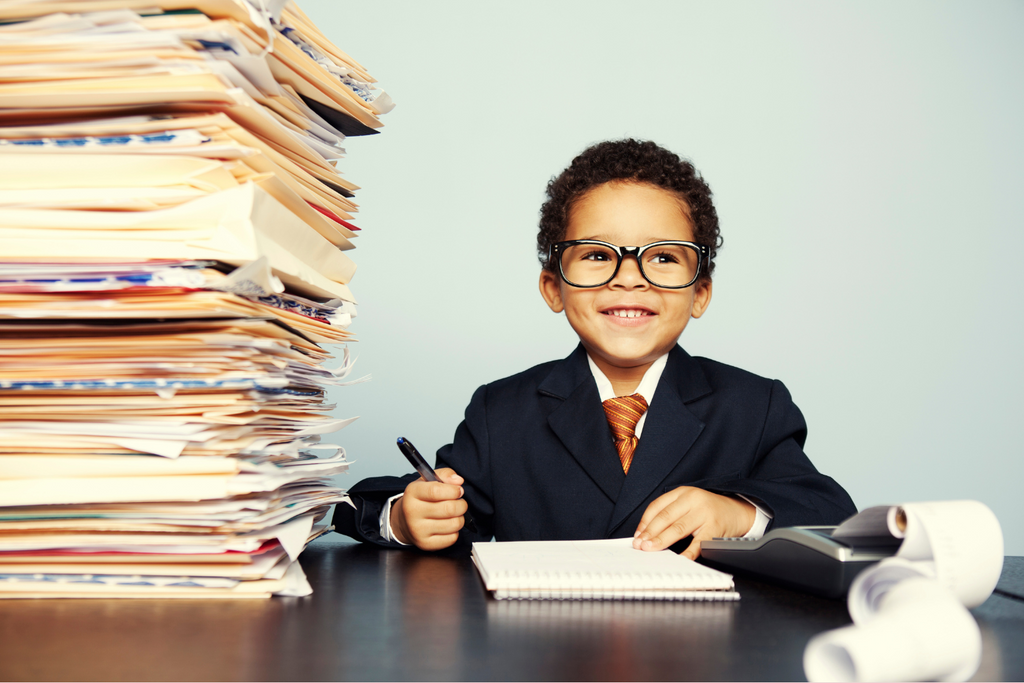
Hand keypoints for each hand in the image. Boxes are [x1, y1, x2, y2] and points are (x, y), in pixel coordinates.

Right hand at [391, 468, 467, 550]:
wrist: (404, 521)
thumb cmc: (421, 499)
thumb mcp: (428, 481)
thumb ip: (445, 475)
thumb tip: (458, 481)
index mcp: (412, 492)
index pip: (436, 491)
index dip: (453, 491)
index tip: (459, 491)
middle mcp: (412, 512)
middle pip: (449, 509)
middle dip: (461, 505)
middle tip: (459, 503)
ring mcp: (418, 530)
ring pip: (454, 524)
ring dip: (460, 518)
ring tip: (454, 514)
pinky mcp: (425, 544)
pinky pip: (452, 538)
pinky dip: (455, 531)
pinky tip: (447, 525)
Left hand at [632, 487, 755, 559]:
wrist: (738, 511)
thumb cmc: (709, 510)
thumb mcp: (689, 504)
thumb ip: (670, 514)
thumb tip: (647, 534)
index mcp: (683, 493)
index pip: (657, 506)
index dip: (644, 522)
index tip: (637, 536)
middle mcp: (693, 499)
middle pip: (665, 517)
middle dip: (650, 533)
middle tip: (640, 545)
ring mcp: (704, 513)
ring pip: (678, 528)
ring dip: (661, 541)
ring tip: (651, 550)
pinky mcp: (715, 527)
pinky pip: (698, 542)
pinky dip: (688, 552)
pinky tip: (679, 558)